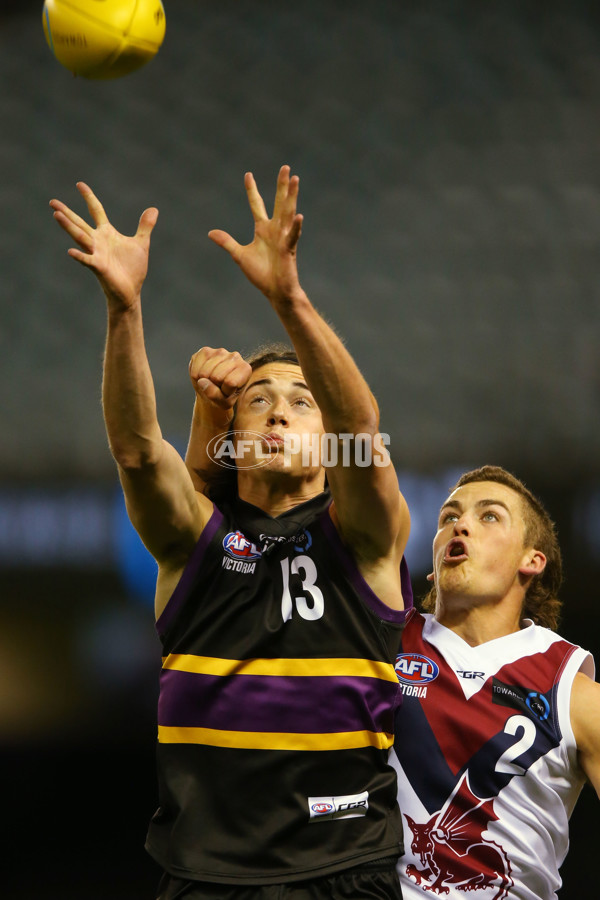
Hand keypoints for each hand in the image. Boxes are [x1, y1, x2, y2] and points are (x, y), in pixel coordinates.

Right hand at [50, 182, 157, 307]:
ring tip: (56, 214)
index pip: (95, 210)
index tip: (79, 184)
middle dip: (66, 212)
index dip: (88, 197)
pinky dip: (80, 256)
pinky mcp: (99, 267)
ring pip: (80, 237)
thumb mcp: (141, 243)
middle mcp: (98, 241)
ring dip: (68, 226)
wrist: (131, 291)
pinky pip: (88, 260)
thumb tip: (154, 209)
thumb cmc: (132, 269)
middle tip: (52, 201)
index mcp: (107, 233)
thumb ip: (145, 226)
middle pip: (79, 223)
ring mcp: (97, 253)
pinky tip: (70, 252)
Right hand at [189, 347, 251, 409]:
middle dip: (214, 385)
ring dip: (204, 380)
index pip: (230, 383)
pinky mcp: (205, 351)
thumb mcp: (223, 402)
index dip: (225, 391)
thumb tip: (201, 381)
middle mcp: (235, 357)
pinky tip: (203, 375)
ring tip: (210, 380)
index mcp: (245, 369)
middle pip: (216, 377)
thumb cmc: (222, 396)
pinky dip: (196, 375)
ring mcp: (220, 352)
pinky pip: (196, 368)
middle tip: (217, 385)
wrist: (213, 389)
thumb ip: (215, 395)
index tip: (227, 391)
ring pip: (205, 372)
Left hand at [208, 165, 303, 303]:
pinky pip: (292, 236)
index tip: (248, 174)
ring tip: (295, 180)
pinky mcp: (289, 250)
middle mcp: (275, 230)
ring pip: (288, 213)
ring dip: (291, 196)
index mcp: (263, 229)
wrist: (275, 292)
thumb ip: (227, 242)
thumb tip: (210, 232)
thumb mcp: (239, 255)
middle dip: (281, 185)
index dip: (252, 190)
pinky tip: (299, 216)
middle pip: (278, 202)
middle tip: (285, 167)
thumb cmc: (261, 275)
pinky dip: (295, 227)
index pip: (256, 205)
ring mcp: (283, 238)